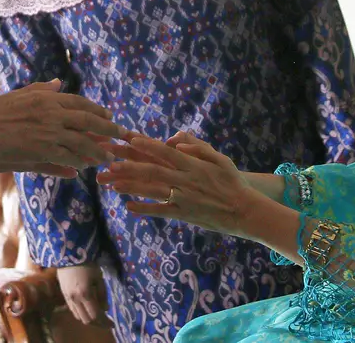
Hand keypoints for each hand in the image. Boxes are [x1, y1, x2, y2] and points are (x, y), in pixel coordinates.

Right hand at [0, 81, 133, 176]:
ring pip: (82, 141)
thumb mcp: (21, 95)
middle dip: (108, 128)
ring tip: (109, 156)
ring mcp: (49, 131)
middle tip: (122, 134)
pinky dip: (80, 162)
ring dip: (98, 149)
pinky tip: (87, 167)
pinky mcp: (43, 149)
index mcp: (47, 98)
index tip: (109, 115)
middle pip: (88, 120)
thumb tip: (58, 82)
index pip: (80, 103)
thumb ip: (42, 90)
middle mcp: (52, 112)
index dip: (97, 110)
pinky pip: (68, 157)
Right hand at [57, 263, 107, 325]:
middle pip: (86, 320)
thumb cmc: (87, 263)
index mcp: (86, 294)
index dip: (105, 322)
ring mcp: (68, 298)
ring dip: (88, 318)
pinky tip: (86, 308)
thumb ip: (103, 294)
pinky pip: (72, 310)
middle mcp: (75, 299)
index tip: (112, 323)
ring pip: (78, 316)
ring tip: (96, 314)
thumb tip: (105, 309)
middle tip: (105, 320)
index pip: (96, 315)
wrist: (68, 254)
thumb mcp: (99, 278)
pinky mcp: (64, 295)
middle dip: (97, 323)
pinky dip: (81, 313)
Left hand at [97, 133, 264, 238]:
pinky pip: (160, 211)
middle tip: (109, 163)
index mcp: (193, 165)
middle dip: (130, 167)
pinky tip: (128, 206)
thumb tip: (176, 139)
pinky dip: (144, 209)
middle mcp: (185, 181)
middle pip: (153, 171)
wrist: (244, 211)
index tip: (130, 139)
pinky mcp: (183, 214)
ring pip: (152, 191)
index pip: (166, 152)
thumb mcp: (220, 159)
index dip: (147, 146)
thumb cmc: (232, 182)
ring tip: (111, 184)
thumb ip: (198, 147)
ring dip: (130, 187)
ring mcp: (183, 199)